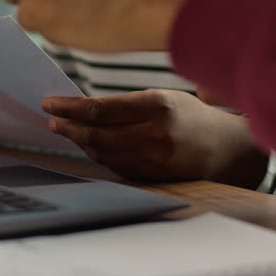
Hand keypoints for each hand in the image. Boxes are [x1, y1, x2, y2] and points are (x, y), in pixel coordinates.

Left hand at [43, 89, 267, 186]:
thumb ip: (127, 104)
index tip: (50, 103)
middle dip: (69, 127)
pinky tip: (88, 145)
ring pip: (104, 153)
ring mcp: (155, 159)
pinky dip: (98, 155)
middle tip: (52, 120)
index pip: (102, 109)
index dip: (71, 108)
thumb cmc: (188, 116)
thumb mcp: (162, 98)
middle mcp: (156, 134)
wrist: (225, 149)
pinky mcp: (153, 177)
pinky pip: (116, 167)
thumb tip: (83, 109)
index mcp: (157, 105)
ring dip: (80, 142)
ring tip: (66, 130)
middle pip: (98, 134)